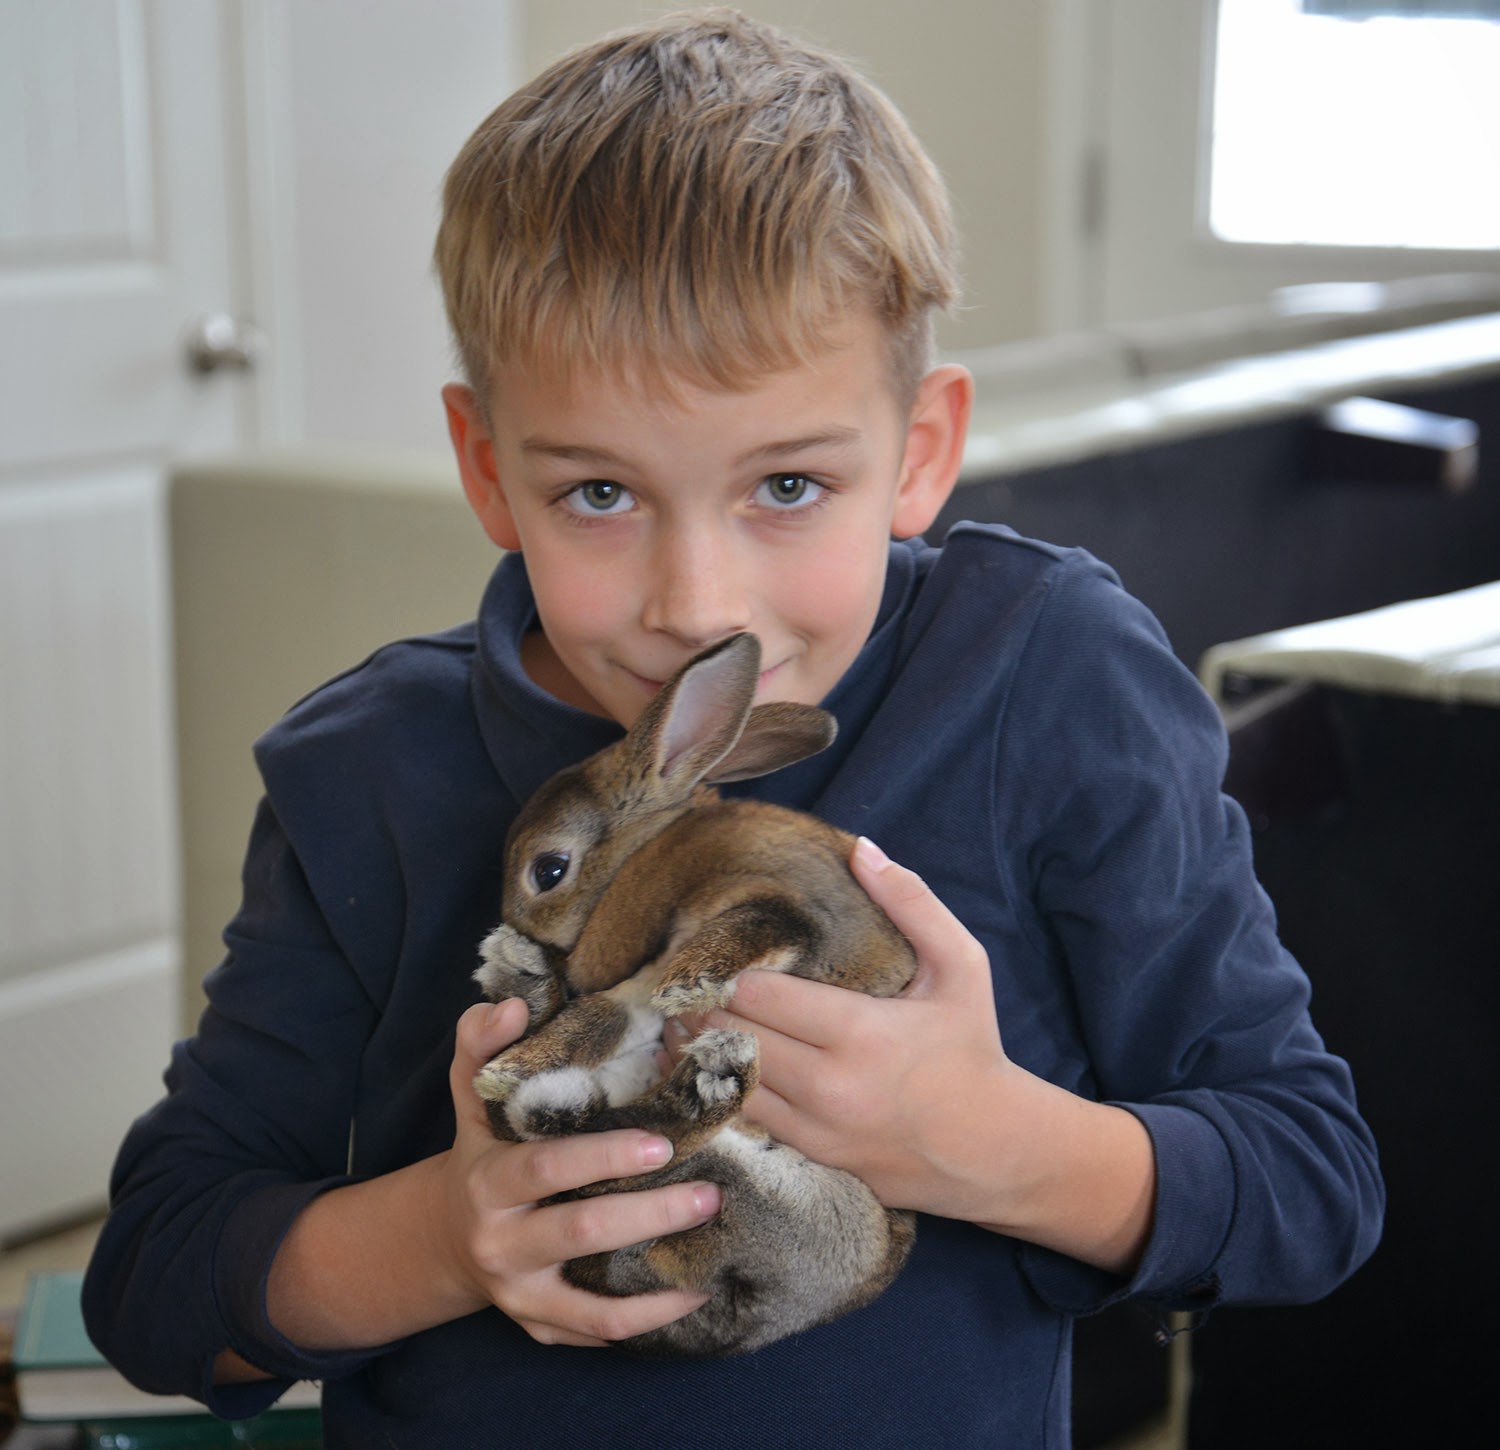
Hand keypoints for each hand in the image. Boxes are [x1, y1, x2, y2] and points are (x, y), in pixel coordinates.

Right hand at [439, 999, 721, 1346]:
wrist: (444, 1237)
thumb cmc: (479, 1150)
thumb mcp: (471, 1095)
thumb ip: (483, 1043)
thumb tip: (516, 1005)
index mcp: (489, 1181)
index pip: (548, 1168)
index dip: (604, 1157)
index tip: (661, 1142)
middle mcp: (502, 1243)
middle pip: (580, 1233)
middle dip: (648, 1214)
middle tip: (709, 1195)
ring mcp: (520, 1293)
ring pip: (592, 1301)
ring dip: (657, 1283)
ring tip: (713, 1250)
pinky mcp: (540, 1326)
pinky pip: (597, 1332)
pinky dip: (648, 1321)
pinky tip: (695, 1293)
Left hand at [669, 837, 1016, 1221]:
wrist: (990, 1148)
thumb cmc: (970, 1045)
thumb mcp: (962, 966)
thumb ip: (912, 903)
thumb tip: (860, 850)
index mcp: (861, 1032)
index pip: (760, 995)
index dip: (725, 970)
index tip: (707, 949)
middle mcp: (830, 1084)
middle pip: (734, 1035)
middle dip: (703, 1006)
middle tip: (680, 981)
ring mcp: (817, 1127)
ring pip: (729, 1079)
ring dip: (698, 1048)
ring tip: (680, 1017)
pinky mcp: (812, 1152)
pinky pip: (744, 1115)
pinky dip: (717, 1085)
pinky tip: (701, 1061)